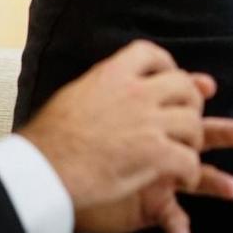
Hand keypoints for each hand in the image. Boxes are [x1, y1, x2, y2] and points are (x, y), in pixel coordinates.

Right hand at [20, 41, 232, 232]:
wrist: (39, 173)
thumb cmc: (47, 141)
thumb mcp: (73, 96)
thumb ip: (104, 86)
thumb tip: (118, 81)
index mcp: (112, 75)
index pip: (151, 53)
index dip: (167, 66)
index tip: (170, 80)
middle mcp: (136, 93)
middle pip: (184, 87)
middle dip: (190, 104)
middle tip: (185, 122)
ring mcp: (148, 123)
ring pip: (194, 124)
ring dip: (193, 140)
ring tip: (185, 153)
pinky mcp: (155, 154)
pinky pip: (189, 159)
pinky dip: (191, 172)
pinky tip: (183, 179)